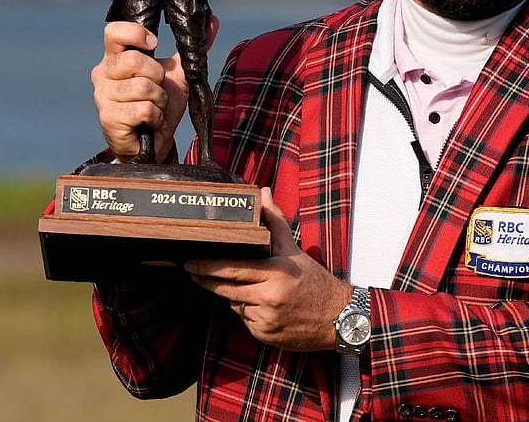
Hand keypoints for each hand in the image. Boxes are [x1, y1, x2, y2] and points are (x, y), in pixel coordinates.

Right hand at [91, 17, 218, 162]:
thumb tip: (213, 20)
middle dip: (157, 77)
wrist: (153, 144)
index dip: (135, 34)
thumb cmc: (159, 104)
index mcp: (114, 57)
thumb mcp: (178, 74)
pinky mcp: (108, 117)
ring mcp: (102, 96)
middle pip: (134, 61)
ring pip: (143, 87)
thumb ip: (192, 49)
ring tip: (155, 108)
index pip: (114, 31)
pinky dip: (155, 117)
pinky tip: (150, 122)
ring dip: (159, 101)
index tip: (154, 44)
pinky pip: (143, 109)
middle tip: (157, 89)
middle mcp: (102, 73)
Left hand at [186, 189, 352, 351]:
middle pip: (225, 288)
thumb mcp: (294, 250)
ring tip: (245, 286)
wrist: (339, 318)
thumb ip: (275, 221)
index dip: (206, 266)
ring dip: (233, 295)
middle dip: (206, 279)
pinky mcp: (265, 336)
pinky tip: (259, 305)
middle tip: (192, 271)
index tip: (190, 261)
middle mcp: (268, 298)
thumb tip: (263, 193)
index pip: (230, 268)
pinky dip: (247, 312)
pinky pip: (245, 320)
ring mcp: (266, 320)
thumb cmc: (314, 280)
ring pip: (234, 304)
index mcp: (275, 273)